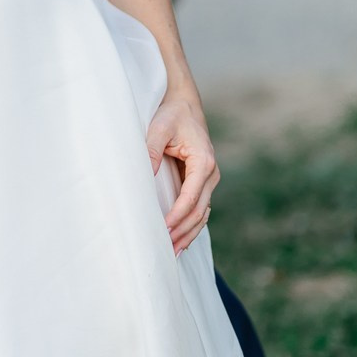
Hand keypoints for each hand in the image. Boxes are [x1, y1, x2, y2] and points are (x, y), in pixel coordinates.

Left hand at [146, 93, 219, 255]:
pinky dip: (191, 225)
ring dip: (189, 233)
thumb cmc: (171, 114)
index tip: (164, 228)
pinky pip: (200, 208)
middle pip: (199, 210)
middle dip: (183, 231)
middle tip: (166, 249)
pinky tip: (181, 239)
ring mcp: (209, 179)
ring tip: (173, 252)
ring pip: (202, 213)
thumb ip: (152, 150)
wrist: (184, 104)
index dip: (178, 214)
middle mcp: (211, 173)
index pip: (192, 196)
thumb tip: (146, 175)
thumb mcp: (159, 127)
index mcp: (204, 161)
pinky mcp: (202, 182)